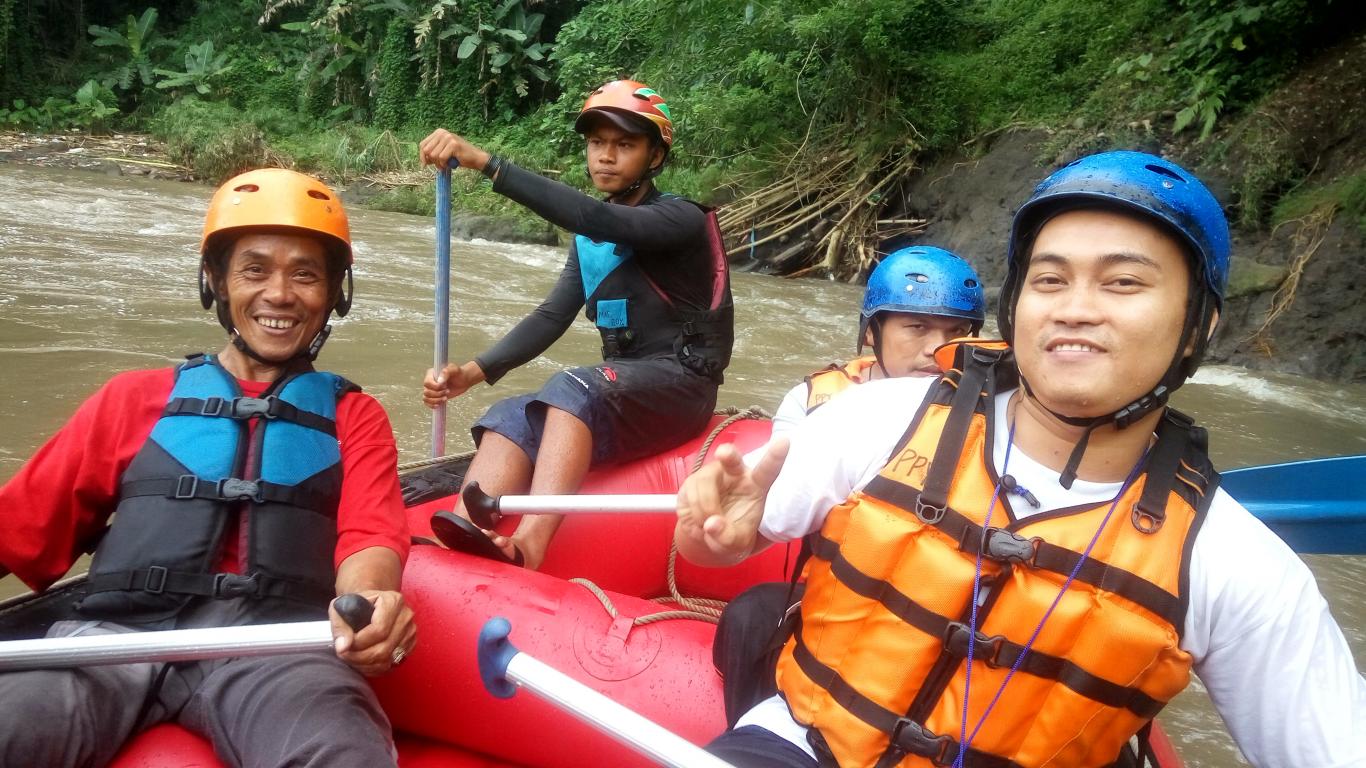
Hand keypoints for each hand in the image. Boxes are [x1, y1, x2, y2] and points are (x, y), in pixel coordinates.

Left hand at [329, 590, 415, 675]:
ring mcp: (410, 633)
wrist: (371, 606)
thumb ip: (340, 625)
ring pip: (387, 660)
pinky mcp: (410, 647)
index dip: (359, 643)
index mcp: (393, 601)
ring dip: (364, 665)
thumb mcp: (341, 607)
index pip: (379, 630)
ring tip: (351, 658)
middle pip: (383, 648)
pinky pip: (391, 666)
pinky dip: (373, 669)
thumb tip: (343, 646)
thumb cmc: (356, 605)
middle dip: (359, 657)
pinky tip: (362, 662)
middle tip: (343, 655)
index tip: (343, 646)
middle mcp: (405, 617)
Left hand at [418, 129, 491, 171]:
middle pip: (426, 150)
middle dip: (432, 161)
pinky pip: (442, 158)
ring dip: (439, 164)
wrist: (476, 158)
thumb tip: (423, 161)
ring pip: (434, 155)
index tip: (425, 165)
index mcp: (439, 132)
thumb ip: (433, 153)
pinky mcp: (453, 144)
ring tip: (446, 164)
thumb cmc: (459, 157)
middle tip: (440, 165)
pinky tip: (451, 164)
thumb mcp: (443, 152)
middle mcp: (442, 133)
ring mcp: (448, 137)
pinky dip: (445, 164)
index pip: (422, 145)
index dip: (422, 157)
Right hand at [423, 361, 484, 407]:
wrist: (464, 381)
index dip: (435, 387)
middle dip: (437, 394)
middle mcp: (429, 382)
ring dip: (436, 400)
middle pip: (426, 392)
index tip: (445, 386)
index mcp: (431, 374)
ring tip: (445, 398)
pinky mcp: (434, 396)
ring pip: (426, 398)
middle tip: (448, 391)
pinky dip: (432, 405)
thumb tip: (439, 381)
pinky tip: (438, 405)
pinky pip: (427, 402)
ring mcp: (431, 390)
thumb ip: (447, 372)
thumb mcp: (454, 369)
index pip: (427, 383)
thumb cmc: (459, 373)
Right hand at [675, 439, 788, 566]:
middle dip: (728, 455)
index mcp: (756, 485)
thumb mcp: (736, 545)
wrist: (708, 536)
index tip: (784, 441)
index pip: (768, 470)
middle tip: (723, 454)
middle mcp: (734, 474)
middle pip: (731, 459)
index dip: (775, 456)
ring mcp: (711, 475)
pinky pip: (690, 495)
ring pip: (705, 485)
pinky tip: (700, 521)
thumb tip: (711, 524)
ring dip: (705, 510)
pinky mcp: (692, 482)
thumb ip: (727, 538)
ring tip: (709, 527)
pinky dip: (694, 514)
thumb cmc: (731, 533)